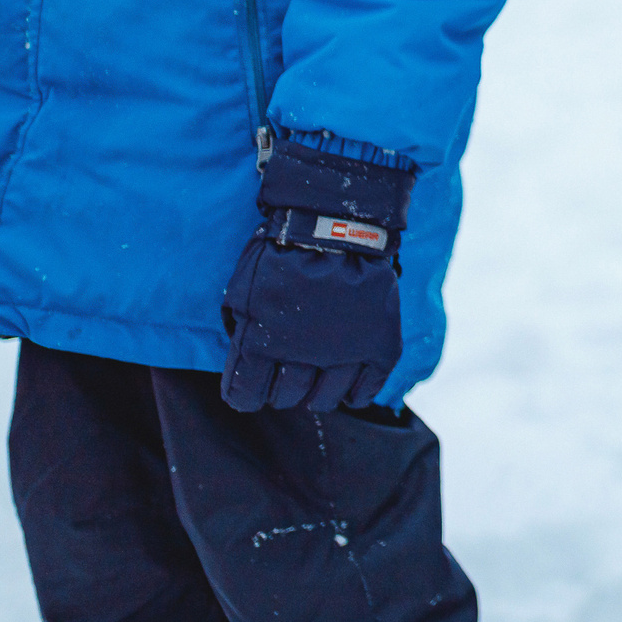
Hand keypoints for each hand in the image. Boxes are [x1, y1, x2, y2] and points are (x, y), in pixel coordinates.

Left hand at [218, 138, 411, 412]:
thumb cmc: (282, 253)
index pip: (245, 395)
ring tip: (315, 385)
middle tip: (284, 379)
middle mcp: (302, 355)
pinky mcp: (379, 345)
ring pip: (325, 398)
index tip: (249, 391)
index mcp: (262, 342)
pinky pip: (367, 389)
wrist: (337, 223)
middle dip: (280, 392)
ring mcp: (345, 352)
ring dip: (315, 395)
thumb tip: (246, 362)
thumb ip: (242, 329)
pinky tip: (347, 387)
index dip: (244, 396)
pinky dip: (355, 393)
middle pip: (286, 398)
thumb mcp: (243, 290)